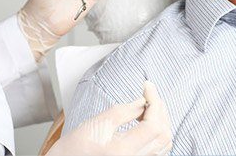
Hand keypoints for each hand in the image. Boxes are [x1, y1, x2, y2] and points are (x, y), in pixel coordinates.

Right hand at [47, 81, 172, 155]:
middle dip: (160, 109)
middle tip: (149, 92)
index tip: (148, 85)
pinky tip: (146, 121)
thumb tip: (143, 101)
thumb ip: (123, 111)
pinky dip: (157, 133)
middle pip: (163, 135)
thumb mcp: (97, 124)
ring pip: (164, 144)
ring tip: (148, 105)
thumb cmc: (72, 149)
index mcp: (122, 152)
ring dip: (160, 121)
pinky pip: (157, 151)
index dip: (154, 100)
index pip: (154, 125)